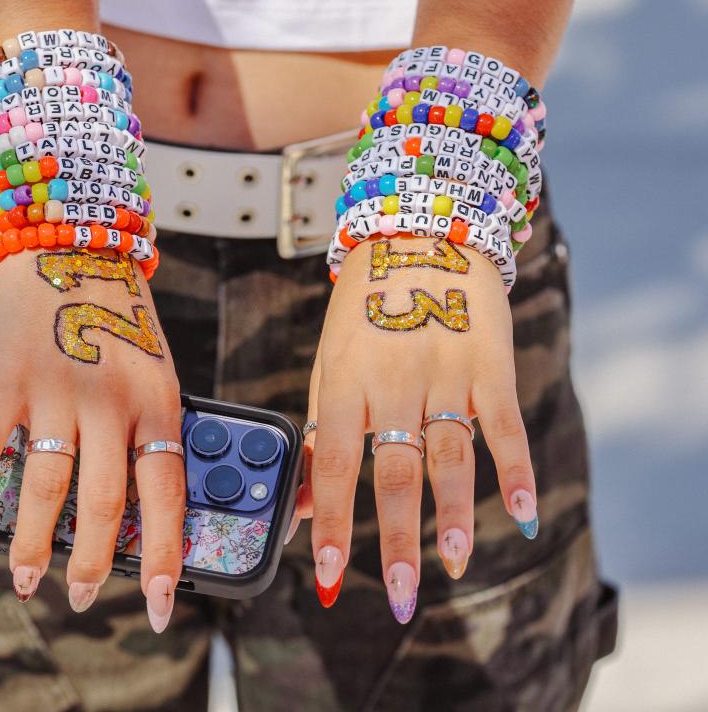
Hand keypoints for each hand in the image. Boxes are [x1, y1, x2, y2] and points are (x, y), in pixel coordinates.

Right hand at [0, 248, 183, 632]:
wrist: (71, 240)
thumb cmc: (118, 314)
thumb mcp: (156, 368)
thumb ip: (149, 427)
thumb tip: (140, 502)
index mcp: (158, 400)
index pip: (167, 493)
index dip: (163, 554)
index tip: (158, 603)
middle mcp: (111, 400)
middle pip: (104, 503)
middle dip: (92, 564)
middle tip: (80, 598)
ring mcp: (57, 389)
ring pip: (47, 487)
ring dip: (34, 544)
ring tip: (28, 581)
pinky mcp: (8, 377)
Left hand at [298, 236, 537, 620]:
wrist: (418, 234)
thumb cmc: (363, 311)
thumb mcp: (329, 364)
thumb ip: (323, 431)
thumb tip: (306, 504)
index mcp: (345, 383)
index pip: (333, 464)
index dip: (331, 523)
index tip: (329, 574)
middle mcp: (394, 382)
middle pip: (395, 472)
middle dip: (396, 540)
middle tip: (401, 595)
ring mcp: (445, 372)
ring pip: (451, 456)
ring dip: (456, 515)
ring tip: (457, 563)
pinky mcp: (489, 363)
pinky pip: (503, 424)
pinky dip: (516, 470)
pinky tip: (522, 514)